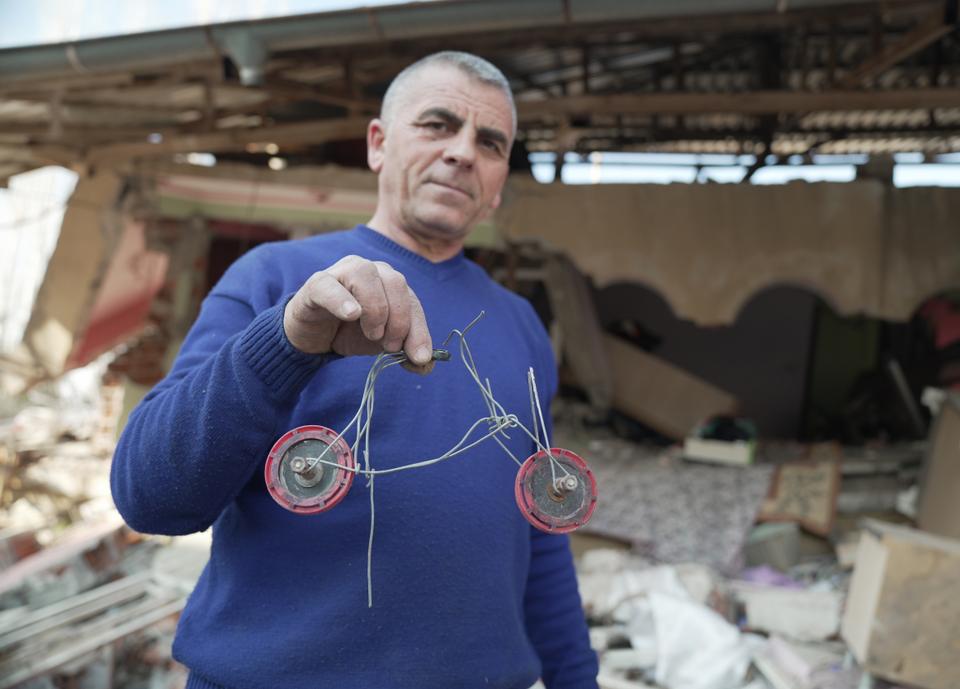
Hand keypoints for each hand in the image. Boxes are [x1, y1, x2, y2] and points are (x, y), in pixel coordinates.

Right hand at [283, 255, 433, 370]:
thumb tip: (424, 365)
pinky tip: (351, 314)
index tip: (419, 357)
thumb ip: (405, 350)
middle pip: (395, 282)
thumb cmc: (352, 332)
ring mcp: (342, 272)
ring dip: (375, 309)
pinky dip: (342, 299)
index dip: (419, 330)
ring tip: (372, 334)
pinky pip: (329, 285)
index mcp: (391, 282)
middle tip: (389, 345)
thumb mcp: (383, 343)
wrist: (315, 337)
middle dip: (399, 319)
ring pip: (365, 275)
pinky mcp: (317, 284)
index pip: (412, 301)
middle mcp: (370, 270)